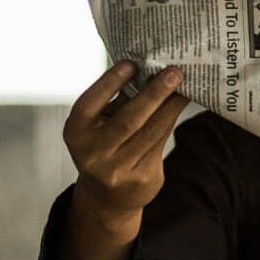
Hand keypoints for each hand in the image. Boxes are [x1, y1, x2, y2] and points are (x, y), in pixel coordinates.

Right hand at [64, 60, 190, 226]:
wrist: (107, 196)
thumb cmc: (104, 146)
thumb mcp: (98, 124)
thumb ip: (116, 100)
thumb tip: (146, 68)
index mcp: (76, 132)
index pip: (90, 103)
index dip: (110, 82)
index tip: (131, 63)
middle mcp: (93, 153)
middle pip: (129, 120)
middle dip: (154, 94)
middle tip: (173, 72)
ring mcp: (118, 169)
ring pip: (151, 131)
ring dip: (171, 105)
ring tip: (183, 86)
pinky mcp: (141, 178)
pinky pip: (160, 142)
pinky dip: (171, 119)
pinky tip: (179, 104)